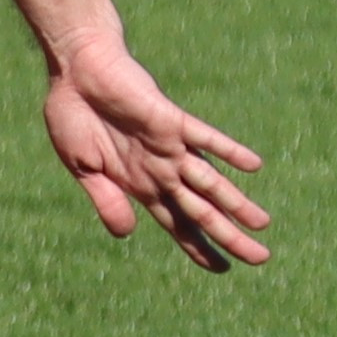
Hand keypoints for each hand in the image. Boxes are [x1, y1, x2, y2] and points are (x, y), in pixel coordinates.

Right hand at [41, 26, 268, 269]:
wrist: (76, 68)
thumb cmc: (73, 114)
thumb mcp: (80, 166)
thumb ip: (105, 199)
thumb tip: (127, 235)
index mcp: (137, 183)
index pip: (176, 222)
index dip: (197, 246)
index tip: (222, 268)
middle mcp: (160, 169)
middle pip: (200, 210)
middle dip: (229, 236)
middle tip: (261, 258)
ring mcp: (168, 146)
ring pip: (208, 182)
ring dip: (235, 203)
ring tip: (263, 224)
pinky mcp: (169, 120)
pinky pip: (204, 138)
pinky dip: (227, 151)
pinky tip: (252, 166)